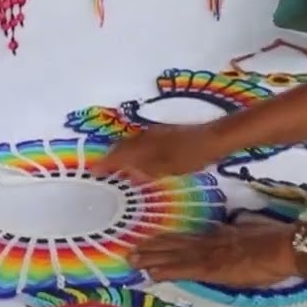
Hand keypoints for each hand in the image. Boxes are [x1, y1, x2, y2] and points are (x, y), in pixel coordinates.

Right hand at [91, 123, 228, 179]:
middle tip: (103, 171)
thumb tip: (128, 173)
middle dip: (110, 158)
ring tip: (118, 168)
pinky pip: (141, 142)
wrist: (213, 138)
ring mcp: (154, 133)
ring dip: (122, 155)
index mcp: (142, 145)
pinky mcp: (164, 133)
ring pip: (131, 144)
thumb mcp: (167, 168)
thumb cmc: (191, 156)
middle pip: (120, 147)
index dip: (104, 164)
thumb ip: (145, 171)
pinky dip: (134, 152)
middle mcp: (144, 136)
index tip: (93, 172)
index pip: (116, 155)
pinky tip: (140, 161)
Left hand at [129, 223, 297, 285]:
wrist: (282, 247)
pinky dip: (166, 271)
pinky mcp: (210, 269)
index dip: (170, 238)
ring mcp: (208, 255)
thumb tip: (233, 233)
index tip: (153, 239)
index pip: (191, 237)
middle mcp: (210, 242)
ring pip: (174, 256)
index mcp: (221, 234)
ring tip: (132, 260)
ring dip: (152, 258)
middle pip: (177, 244)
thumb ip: (239, 234)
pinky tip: (151, 274)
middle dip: (154, 247)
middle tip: (132, 249)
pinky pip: (183, 270)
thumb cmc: (276, 242)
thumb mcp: (253, 233)